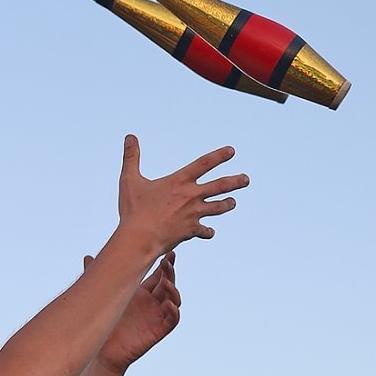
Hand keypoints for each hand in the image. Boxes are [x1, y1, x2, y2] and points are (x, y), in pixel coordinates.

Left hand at [92, 252, 180, 373]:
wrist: (101, 349)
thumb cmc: (103, 323)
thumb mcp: (102, 296)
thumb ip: (98, 277)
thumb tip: (87, 257)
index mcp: (141, 292)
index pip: (158, 274)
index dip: (165, 264)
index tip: (167, 252)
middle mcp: (151, 302)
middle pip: (167, 283)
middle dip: (170, 272)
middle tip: (167, 262)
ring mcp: (156, 316)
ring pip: (173, 300)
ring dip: (173, 290)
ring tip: (167, 282)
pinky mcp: (158, 331)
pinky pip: (172, 320)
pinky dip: (174, 311)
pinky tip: (168, 304)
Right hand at [117, 135, 247, 254]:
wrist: (140, 239)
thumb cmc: (134, 210)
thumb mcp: (129, 180)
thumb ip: (131, 157)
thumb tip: (129, 136)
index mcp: (179, 181)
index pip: (204, 163)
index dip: (219, 156)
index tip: (232, 151)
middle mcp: (191, 196)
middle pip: (220, 186)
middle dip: (236, 182)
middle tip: (246, 179)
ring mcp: (194, 214)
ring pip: (218, 208)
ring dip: (227, 204)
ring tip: (233, 202)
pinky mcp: (191, 231)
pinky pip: (205, 231)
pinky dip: (208, 232)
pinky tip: (210, 232)